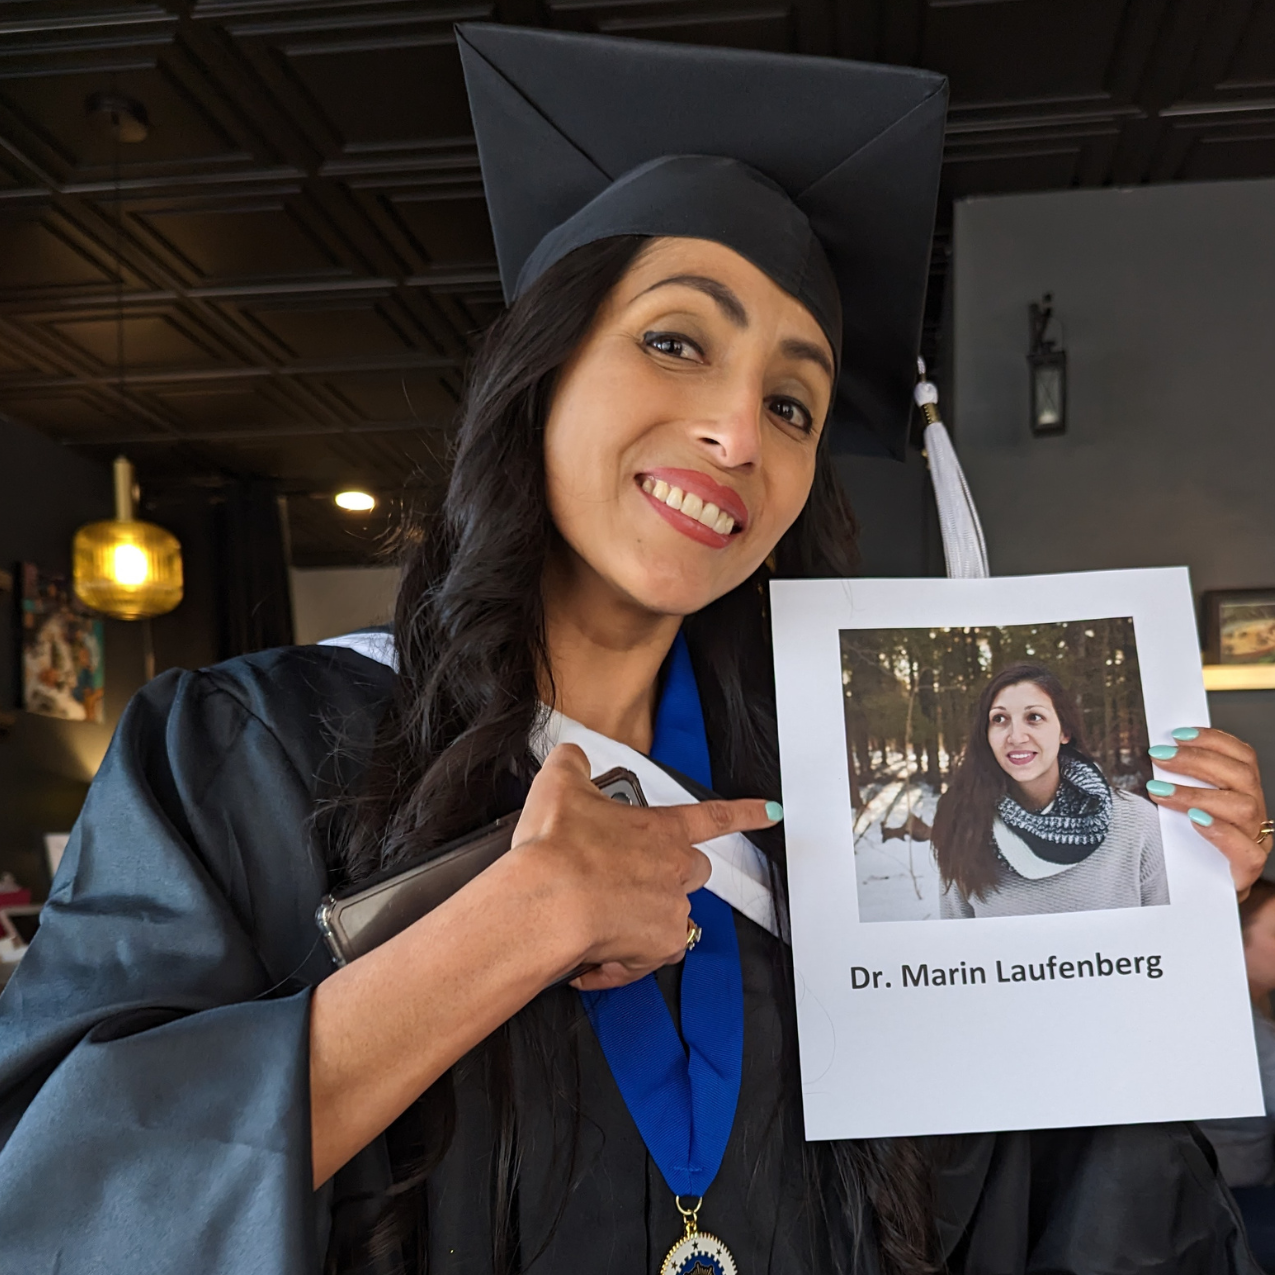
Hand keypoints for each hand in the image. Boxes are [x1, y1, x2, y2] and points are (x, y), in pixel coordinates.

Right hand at [509, 743, 779, 990]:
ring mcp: (670, 912)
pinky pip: (646, 958)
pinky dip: (620, 960)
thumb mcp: (558, 786)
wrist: (547, 902)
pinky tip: (590, 956)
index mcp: (661, 829)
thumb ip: (573, 764)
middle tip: (628, 880)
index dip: (745, 814)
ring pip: (670, 917)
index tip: (770, 813)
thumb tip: (573, 760)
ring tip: (598, 919)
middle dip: (669, 876)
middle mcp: (674, 870)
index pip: (713, 816)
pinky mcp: (657, 949)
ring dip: (641, 920)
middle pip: (693, 872)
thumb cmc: (556, 848)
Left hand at [1145, 727, 1269, 898]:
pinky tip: (1195, 820)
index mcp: (1244, 794)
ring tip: (1160, 791)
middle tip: (1159, 756)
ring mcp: (1256, 841)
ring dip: (1197, 793)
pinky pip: (1246, 849)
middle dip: (1197, 761)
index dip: (1214, 740)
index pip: (1243, 757)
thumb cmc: (1189, 847)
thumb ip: (1178, 786)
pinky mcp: (1248, 870)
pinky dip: (1219, 831)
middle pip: (1241, 775)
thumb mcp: (1182, 810)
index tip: (1179, 734)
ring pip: (1243, 807)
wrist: (1199, 894)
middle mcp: (1255, 815)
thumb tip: (1155, 757)